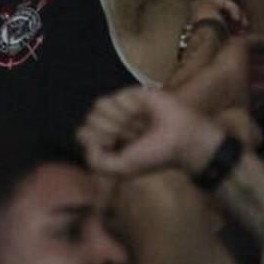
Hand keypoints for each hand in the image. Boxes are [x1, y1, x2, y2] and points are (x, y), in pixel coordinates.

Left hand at [78, 84, 225, 179]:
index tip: (114, 148)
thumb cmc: (154, 156)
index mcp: (109, 141)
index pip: (82, 134)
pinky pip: (114, 98)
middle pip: (88, 121)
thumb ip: (95, 162)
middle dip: (108, 132)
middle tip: (130, 137)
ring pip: (97, 107)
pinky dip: (127, 109)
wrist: (180, 139)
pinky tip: (141, 113)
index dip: (94, 142)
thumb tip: (85, 138)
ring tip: (136, 125)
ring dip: (117, 120)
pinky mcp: (131, 94)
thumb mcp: (121, 169)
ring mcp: (121, 107)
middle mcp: (113, 123)